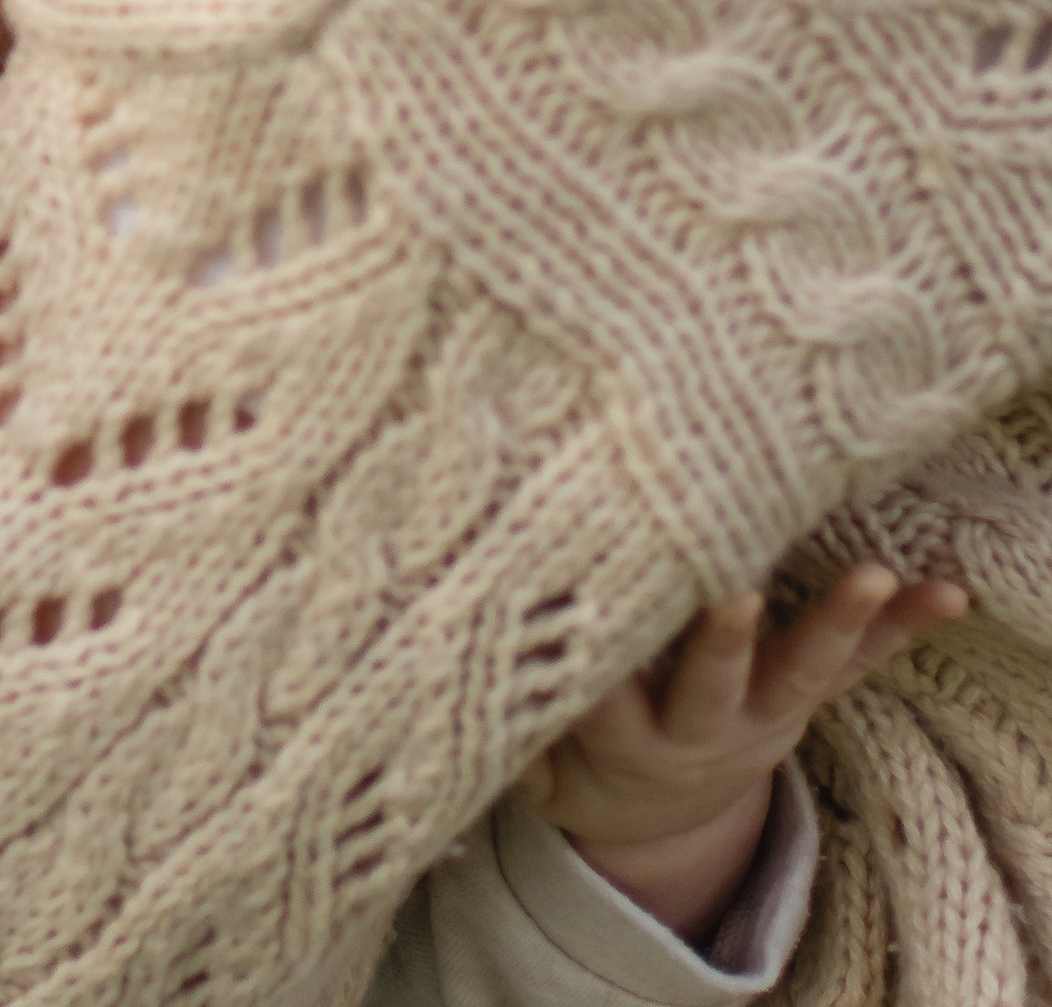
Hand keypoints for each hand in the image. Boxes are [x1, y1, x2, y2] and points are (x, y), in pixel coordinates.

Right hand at [519, 562, 967, 942]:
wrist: (655, 813)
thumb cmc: (578, 751)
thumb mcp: (537, 751)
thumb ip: (511, 710)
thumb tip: (447, 655)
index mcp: (623, 742)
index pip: (602, 699)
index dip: (594, 662)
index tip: (585, 602)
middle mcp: (698, 731)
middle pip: (711, 687)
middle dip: (722, 641)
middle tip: (733, 592)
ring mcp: (761, 716)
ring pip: (803, 672)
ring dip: (838, 624)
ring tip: (872, 578)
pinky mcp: (804, 701)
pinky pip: (860, 667)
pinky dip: (902, 627)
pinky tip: (944, 592)